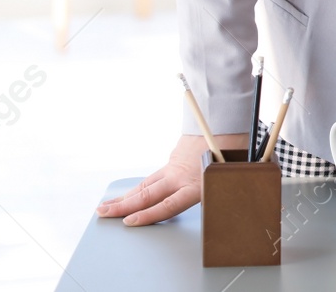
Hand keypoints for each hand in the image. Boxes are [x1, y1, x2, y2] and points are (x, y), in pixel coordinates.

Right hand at [95, 132, 249, 225]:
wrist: (226, 115)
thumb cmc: (234, 146)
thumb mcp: (231, 174)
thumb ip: (218, 191)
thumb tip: (218, 204)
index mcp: (196, 184)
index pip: (167, 205)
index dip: (148, 215)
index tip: (128, 221)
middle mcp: (181, 176)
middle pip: (148, 194)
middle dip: (122, 206)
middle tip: (102, 213)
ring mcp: (175, 165)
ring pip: (147, 184)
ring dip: (127, 196)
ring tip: (107, 205)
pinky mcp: (175, 156)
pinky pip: (156, 176)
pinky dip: (142, 186)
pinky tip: (133, 193)